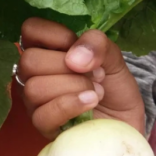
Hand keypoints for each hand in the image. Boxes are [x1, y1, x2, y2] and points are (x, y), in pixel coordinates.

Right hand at [17, 18, 145, 138]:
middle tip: (93, 74)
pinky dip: (72, 105)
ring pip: (35, 88)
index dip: (56, 35)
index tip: (77, 46)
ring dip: (73, 87)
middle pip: (29, 61)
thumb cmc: (114, 87)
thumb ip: (98, 45)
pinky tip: (90, 102)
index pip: (30, 29)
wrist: (126, 120)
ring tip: (95, 91)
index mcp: (44, 50)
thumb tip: (75, 58)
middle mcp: (31, 74)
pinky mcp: (42, 126)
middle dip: (66, 66)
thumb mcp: (113, 58)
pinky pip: (43, 115)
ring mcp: (33, 101)